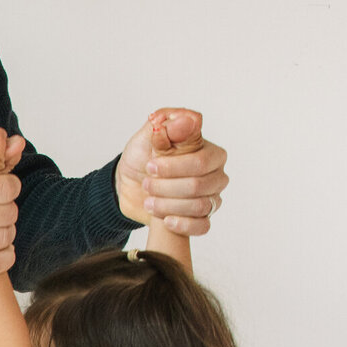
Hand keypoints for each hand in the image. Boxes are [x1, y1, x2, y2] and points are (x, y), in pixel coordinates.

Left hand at [115, 108, 227, 235]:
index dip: (174, 167)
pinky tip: (166, 220)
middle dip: (167, 187)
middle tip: (147, 184)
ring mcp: (211, 198)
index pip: (201, 162)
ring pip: (200, 207)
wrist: (130, 182)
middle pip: (199, 186)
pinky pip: (203, 226)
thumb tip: (186, 120)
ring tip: (149, 201)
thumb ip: (168, 125)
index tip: (150, 166)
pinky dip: (183, 225)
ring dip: (168, 205)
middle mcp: (216, 175)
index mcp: (210, 152)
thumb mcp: (150, 136)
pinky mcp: (201, 218)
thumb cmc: (144, 155)